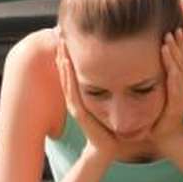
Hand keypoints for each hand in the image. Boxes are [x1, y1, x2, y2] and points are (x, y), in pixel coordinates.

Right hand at [55, 36, 117, 162]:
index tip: (72, 36)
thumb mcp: (112, 103)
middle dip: (65, 52)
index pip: (75, 71)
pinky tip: (66, 63)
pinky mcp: (79, 111)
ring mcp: (75, 104)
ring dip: (63, 60)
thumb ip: (113, 89)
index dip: (72, 54)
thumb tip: (121, 73)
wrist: (108, 149)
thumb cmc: (111, 128)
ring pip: (66, 78)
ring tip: (61, 44)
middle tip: (61, 32)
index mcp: (83, 95)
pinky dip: (68, 76)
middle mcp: (76, 98)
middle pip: (67, 71)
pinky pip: (71, 90)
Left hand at [151, 27, 182, 148]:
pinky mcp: (177, 104)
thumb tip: (155, 56)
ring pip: (179, 69)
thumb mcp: (160, 90)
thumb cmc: (160, 112)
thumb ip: (161, 75)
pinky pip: (175, 84)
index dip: (181, 43)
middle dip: (178, 44)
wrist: (164, 135)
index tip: (178, 27)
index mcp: (182, 82)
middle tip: (173, 28)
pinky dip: (172, 71)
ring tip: (167, 39)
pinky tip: (167, 60)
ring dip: (174, 53)